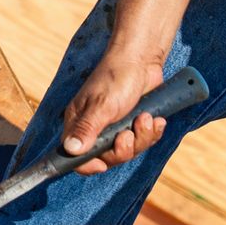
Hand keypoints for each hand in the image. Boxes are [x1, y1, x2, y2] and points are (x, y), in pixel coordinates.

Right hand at [62, 53, 168, 174]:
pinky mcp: (133, 123)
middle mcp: (95, 127)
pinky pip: (143, 141)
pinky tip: (155, 118)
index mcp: (79, 122)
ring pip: (128, 150)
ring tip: (145, 118)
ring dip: (141, 138)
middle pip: (107, 158)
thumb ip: (87, 129)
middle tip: (129, 133)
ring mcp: (115, 126)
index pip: (76, 156)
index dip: (88, 165)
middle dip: (123, 149)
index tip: (103, 165)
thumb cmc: (116, 77)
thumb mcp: (102, 106)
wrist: (141, 60)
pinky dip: (151, 132)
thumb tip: (70, 150)